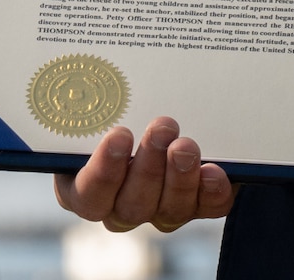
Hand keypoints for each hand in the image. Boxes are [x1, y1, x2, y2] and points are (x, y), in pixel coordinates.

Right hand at [54, 117, 236, 232]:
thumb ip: (104, 109)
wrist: (166, 121)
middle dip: (148, 167)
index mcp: (88, 189)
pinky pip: (208, 207)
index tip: (119, 135)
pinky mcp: (199, 205)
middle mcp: (123, 208)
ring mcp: (161, 211)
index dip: (103, 171)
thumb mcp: (109, 112)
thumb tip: (81, 81)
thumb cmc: (126, 115)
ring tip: (186, 145)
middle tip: (162, 128)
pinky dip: (212, 191)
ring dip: (180, 176)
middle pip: (131, 205)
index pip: (88, 195)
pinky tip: (213, 172)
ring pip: (169, 210)